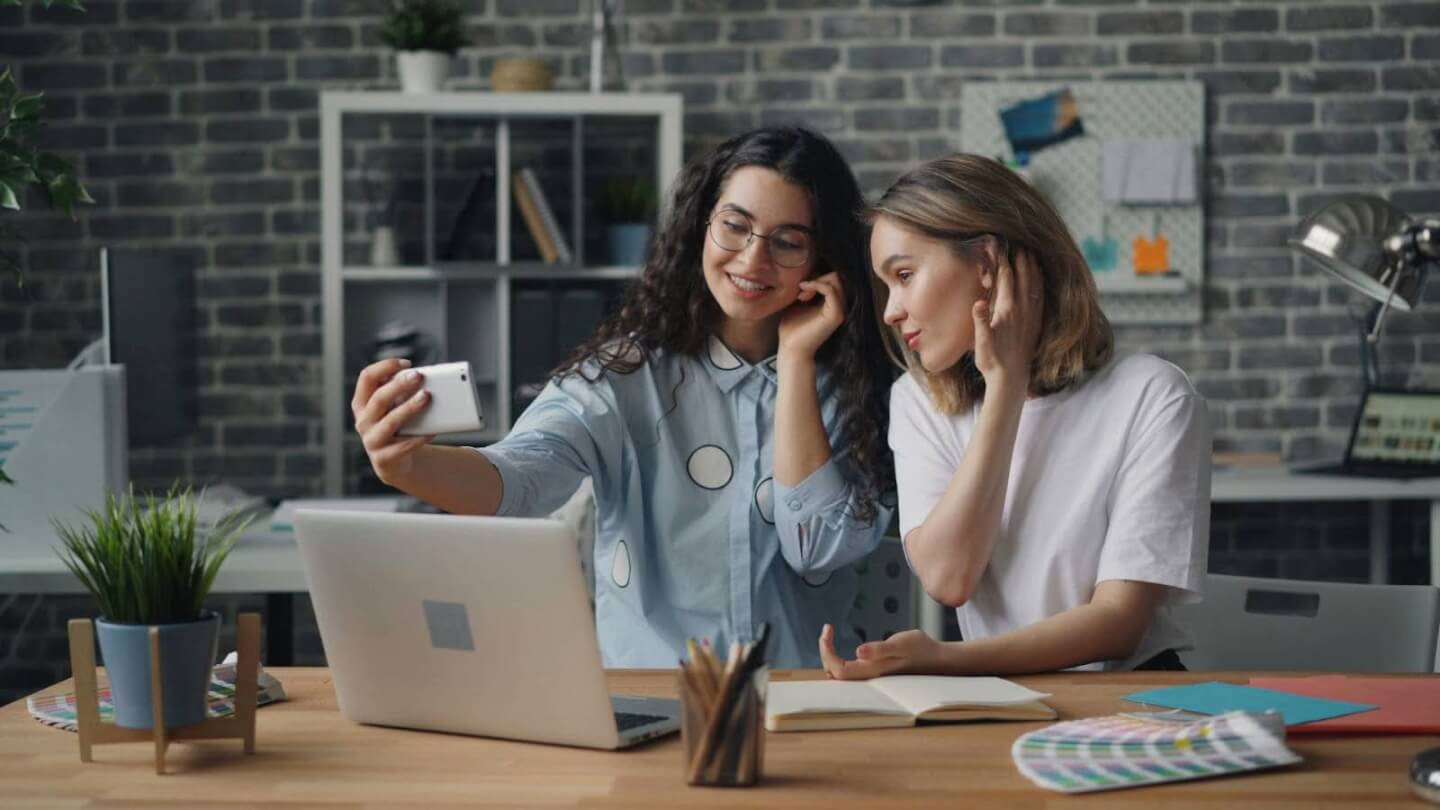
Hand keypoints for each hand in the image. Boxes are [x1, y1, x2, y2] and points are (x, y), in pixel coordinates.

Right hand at [351, 358, 434, 485]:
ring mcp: (371, 441)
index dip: (385, 367)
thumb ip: (401, 393)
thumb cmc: (397, 426)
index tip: (407, 363)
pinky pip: (402, 446)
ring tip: (427, 397)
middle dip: (399, 385)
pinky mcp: (383, 458)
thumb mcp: (393, 408)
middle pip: (379, 398)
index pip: (366, 377)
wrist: (395, 462)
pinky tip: (432, 431)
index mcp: (362, 403)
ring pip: (390, 421)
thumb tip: (426, 377)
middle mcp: (363, 421)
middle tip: (418, 376)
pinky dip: (418, 437)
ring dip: (409, 408)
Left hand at [778, 271, 845, 361]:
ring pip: (837, 279)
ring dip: (816, 282)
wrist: (791, 348)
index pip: (834, 277)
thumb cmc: (792, 327)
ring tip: (802, 295)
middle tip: (801, 291)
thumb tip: (807, 274)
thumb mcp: (798, 301)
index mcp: (832, 302)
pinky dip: (816, 285)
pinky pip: (831, 290)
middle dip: (817, 277)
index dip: (817, 276)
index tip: (800, 288)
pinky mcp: (836, 314)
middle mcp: (840, 305)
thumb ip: (806, 288)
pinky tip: (803, 293)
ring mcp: (840, 309)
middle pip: (837, 275)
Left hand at [817, 624, 947, 679]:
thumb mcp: (902, 643)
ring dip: (830, 656)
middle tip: (827, 630)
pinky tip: (840, 647)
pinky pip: (847, 671)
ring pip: (839, 674)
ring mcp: (871, 677)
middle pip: (834, 673)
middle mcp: (869, 677)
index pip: (838, 669)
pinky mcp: (873, 673)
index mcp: (873, 671)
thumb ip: (880, 649)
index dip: (827, 651)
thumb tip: (858, 652)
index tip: (828, 629)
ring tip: (829, 636)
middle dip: (825, 652)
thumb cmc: (921, 649)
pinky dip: (838, 658)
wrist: (936, 659)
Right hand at [972, 247, 1042, 395]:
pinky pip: (1040, 297)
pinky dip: (1040, 283)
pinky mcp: (1036, 323)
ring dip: (1032, 267)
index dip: (1003, 260)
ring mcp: (1031, 316)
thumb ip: (980, 322)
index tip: (1000, 245)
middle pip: (1022, 277)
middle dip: (1020, 258)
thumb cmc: (992, 361)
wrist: (1011, 379)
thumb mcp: (981, 343)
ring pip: (1034, 284)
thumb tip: (978, 302)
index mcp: (1007, 311)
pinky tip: (1039, 277)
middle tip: (1018, 242)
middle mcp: (1022, 310)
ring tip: (1030, 253)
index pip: (1006, 278)